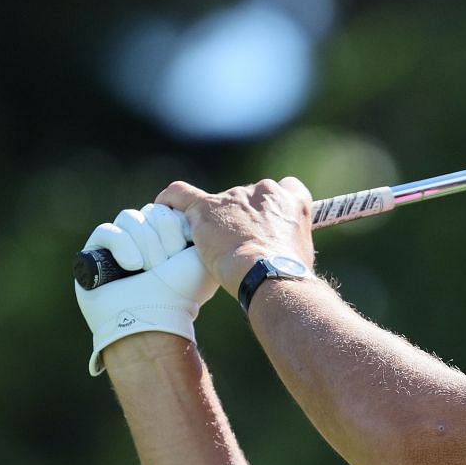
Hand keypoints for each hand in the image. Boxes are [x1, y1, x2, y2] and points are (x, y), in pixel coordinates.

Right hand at [74, 203, 217, 375]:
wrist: (154, 317)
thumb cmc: (181, 292)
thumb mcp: (201, 256)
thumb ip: (198, 226)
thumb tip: (183, 205)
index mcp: (169, 238)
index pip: (169, 208)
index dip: (176, 226)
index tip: (182, 252)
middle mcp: (144, 239)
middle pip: (151, 210)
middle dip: (162, 239)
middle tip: (165, 266)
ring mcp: (119, 244)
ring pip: (130, 217)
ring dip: (144, 244)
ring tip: (146, 270)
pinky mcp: (95, 251)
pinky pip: (107, 230)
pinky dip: (122, 246)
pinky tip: (131, 266)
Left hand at [154, 178, 316, 296]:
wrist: (269, 276)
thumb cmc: (288, 274)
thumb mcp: (301, 253)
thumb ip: (289, 240)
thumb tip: (283, 252)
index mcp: (292, 200)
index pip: (283, 188)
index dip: (270, 206)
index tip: (265, 222)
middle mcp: (264, 191)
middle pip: (246, 197)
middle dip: (241, 217)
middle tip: (238, 244)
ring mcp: (233, 197)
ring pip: (217, 203)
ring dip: (214, 220)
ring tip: (212, 247)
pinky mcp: (205, 208)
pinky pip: (180, 195)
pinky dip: (170, 200)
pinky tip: (164, 208)